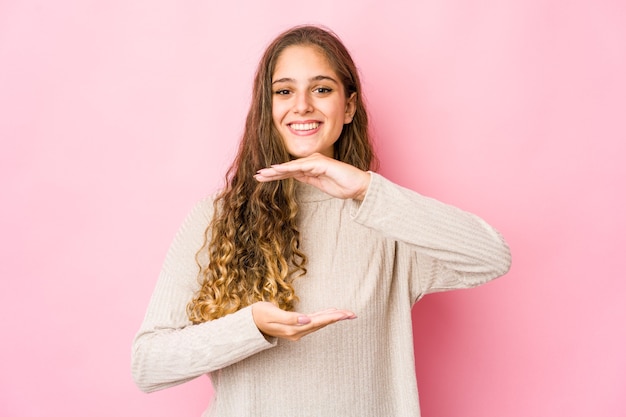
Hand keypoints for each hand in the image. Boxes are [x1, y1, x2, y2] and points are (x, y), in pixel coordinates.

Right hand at [251, 301, 355, 341]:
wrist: (249, 323)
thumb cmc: (259, 315)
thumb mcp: (272, 314)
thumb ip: (289, 318)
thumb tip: (306, 320)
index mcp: (294, 329)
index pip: (318, 322)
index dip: (332, 317)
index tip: (346, 314)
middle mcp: (298, 331)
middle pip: (322, 323)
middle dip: (337, 318)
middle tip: (353, 314)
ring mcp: (297, 330)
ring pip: (319, 323)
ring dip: (332, 317)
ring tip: (346, 313)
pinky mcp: (296, 327)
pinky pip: (314, 322)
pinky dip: (323, 316)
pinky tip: (330, 312)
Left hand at [254, 153, 370, 200]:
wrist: (359, 187)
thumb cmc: (343, 186)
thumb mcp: (320, 185)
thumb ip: (308, 179)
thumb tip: (295, 177)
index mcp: (311, 168)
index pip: (289, 172)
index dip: (275, 175)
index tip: (262, 178)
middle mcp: (312, 162)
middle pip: (287, 168)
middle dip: (271, 172)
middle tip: (256, 175)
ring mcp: (316, 161)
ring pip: (291, 166)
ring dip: (276, 170)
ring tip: (262, 173)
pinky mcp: (320, 163)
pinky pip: (301, 166)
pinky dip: (288, 168)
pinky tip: (277, 170)